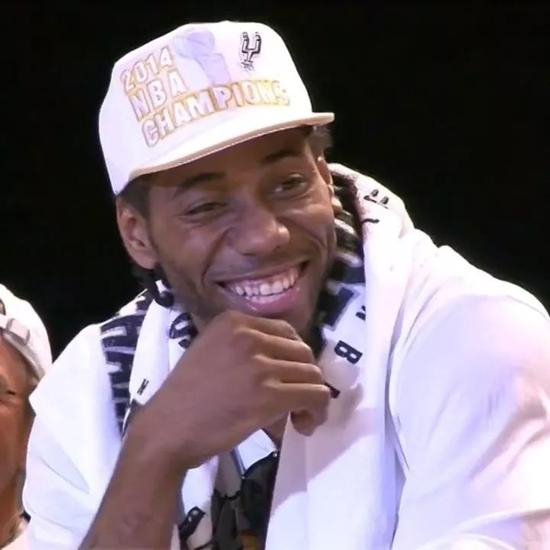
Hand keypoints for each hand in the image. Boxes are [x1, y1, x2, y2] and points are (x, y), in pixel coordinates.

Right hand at [130, 310, 329, 469]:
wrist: (167, 429)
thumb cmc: (186, 395)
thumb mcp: (211, 350)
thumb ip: (246, 344)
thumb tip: (287, 360)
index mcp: (234, 320)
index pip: (286, 331)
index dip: (294, 357)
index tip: (289, 378)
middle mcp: (249, 335)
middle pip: (303, 352)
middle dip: (305, 377)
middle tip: (296, 402)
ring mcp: (260, 364)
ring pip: (313, 374)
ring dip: (313, 398)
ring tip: (299, 418)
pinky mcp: (270, 394)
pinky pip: (315, 396)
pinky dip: (317, 411)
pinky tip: (304, 425)